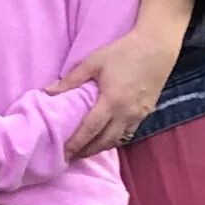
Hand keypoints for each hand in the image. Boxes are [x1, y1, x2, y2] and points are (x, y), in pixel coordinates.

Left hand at [53, 33, 165, 155]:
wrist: (157, 47)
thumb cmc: (124, 52)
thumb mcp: (94, 62)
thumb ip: (71, 80)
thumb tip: (47, 91)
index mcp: (111, 101)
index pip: (89, 130)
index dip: (75, 144)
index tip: (63, 154)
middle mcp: (126, 113)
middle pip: (103, 142)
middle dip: (86, 151)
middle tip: (71, 157)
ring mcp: (138, 115)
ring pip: (117, 140)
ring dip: (100, 147)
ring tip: (85, 150)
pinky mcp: (146, 113)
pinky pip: (128, 133)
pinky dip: (115, 138)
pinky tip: (105, 137)